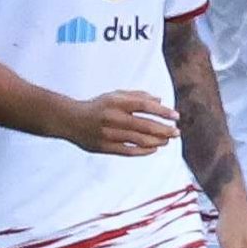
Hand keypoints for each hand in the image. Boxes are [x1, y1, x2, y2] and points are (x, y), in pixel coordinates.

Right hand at [58, 90, 178, 155]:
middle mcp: (113, 118)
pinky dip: (144, 151)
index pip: (145, 106)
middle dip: (165, 130)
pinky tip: (154, 149)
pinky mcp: (104, 147)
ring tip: (167, 140)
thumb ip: (138, 96)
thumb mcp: (115, 96)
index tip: (176, 116)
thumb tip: (160, 101)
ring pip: (139, 140)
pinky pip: (129, 152)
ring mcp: (108, 134)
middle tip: (177, 132)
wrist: (69, 120)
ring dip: (158, 141)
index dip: (163, 111)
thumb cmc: (97, 106)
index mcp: (116, 102)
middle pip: (145, 125)